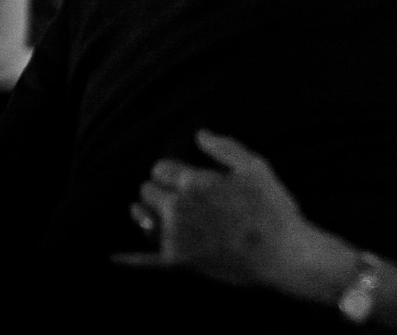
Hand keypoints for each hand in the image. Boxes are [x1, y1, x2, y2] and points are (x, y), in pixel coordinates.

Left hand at [115, 131, 334, 294]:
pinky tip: (114, 256)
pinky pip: (144, 259)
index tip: (181, 175)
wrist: (282, 255)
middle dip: (156, 189)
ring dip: (145, 212)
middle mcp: (178, 209)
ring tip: (152, 211)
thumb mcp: (256, 167)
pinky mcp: (177, 263)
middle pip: (148, 191)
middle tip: (171, 193)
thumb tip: (199, 134)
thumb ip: (225, 147)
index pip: (161, 169)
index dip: (170, 170)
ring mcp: (175, 238)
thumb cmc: (273, 208)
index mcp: (194, 182)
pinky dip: (128, 259)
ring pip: (144, 219)